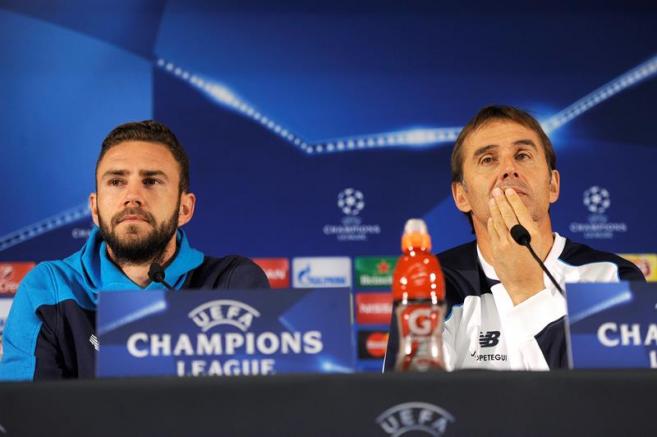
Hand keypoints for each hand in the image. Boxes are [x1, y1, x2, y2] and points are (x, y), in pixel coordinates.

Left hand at [487, 187, 544, 304]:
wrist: (525, 284)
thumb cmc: (533, 263)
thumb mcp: (537, 243)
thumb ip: (529, 228)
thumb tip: (520, 213)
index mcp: (533, 234)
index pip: (521, 211)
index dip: (513, 199)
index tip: (508, 190)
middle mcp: (519, 237)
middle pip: (507, 213)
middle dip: (501, 200)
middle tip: (497, 190)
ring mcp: (506, 243)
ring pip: (498, 221)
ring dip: (494, 208)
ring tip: (492, 199)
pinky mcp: (497, 249)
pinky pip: (493, 231)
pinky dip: (492, 222)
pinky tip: (491, 216)